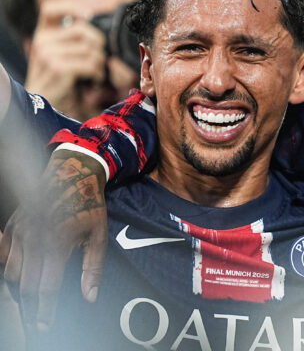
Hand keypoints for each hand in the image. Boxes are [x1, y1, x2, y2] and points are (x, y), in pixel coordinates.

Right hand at [0, 150, 106, 330]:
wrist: (72, 171)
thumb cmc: (88, 203)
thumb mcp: (99, 234)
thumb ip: (93, 267)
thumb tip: (90, 296)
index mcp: (56, 243)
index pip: (46, 287)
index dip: (45, 310)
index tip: (45, 325)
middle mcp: (33, 239)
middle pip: (24, 285)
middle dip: (29, 306)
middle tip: (36, 321)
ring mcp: (19, 232)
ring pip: (10, 273)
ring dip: (19, 289)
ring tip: (30, 301)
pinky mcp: (12, 227)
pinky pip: (4, 256)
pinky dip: (10, 269)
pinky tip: (21, 276)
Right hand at [25, 0, 106, 117]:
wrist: (46, 104)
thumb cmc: (59, 78)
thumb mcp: (60, 52)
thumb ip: (70, 37)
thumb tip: (89, 18)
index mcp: (42, 33)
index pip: (50, 8)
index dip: (70, 6)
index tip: (87, 14)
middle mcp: (41, 40)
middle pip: (82, 30)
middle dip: (98, 44)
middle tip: (99, 58)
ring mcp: (48, 53)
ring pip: (90, 48)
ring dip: (99, 62)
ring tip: (95, 72)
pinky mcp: (58, 67)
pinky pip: (90, 63)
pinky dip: (98, 73)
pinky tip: (94, 80)